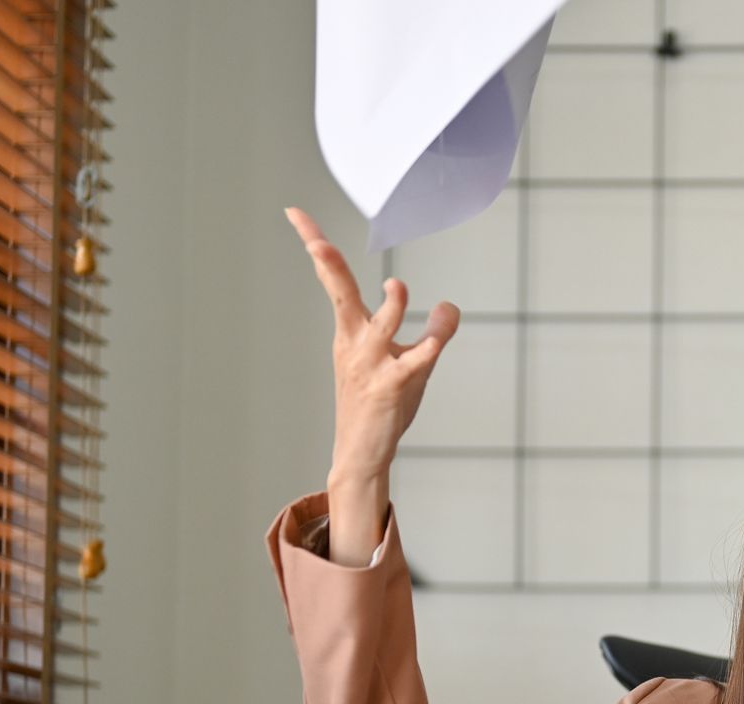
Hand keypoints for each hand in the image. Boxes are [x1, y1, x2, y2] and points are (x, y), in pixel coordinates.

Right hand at [284, 206, 459, 480]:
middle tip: (314, 242)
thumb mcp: (401, 361)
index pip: (330, 279)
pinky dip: (432, 340)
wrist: (362, 452)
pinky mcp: (393, 385)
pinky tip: (442, 328)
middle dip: (328, 265)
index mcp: (350, 332)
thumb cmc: (379, 403)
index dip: (315, 242)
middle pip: (340, 294)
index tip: (295, 212)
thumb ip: (427, 331)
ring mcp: (373, 364)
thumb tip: (448, 305)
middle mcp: (356, 343)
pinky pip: (417, 358)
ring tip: (397, 287)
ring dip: (392, 305)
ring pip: (382, 325)